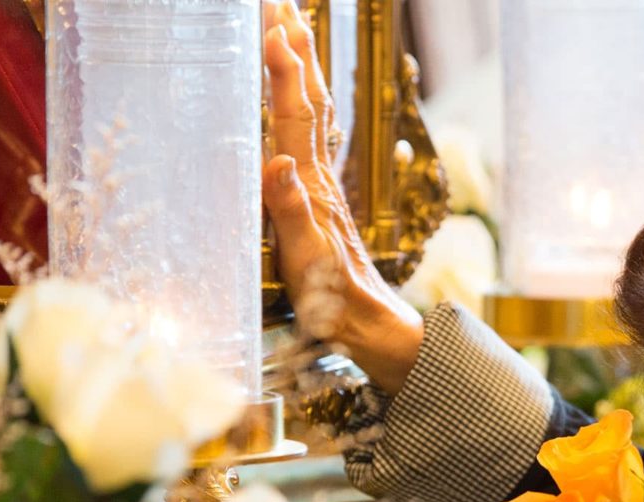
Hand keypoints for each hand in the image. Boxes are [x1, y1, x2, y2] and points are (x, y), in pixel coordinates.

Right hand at [260, 0, 422, 393]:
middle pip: (307, 101)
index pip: (295, 117)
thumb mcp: (309, 262)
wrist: (369, 326)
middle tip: (279, 3)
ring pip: (312, 112)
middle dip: (294, 50)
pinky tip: (301, 94)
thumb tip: (279, 163)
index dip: (284, 74)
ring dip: (301, 67)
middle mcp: (317, 176)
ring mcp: (320, 184)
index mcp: (311, 186)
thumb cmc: (336, 301)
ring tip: (290, 26)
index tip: (274, 29)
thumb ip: (293, 213)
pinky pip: (311, 136)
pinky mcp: (319, 198)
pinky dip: (303, 103)